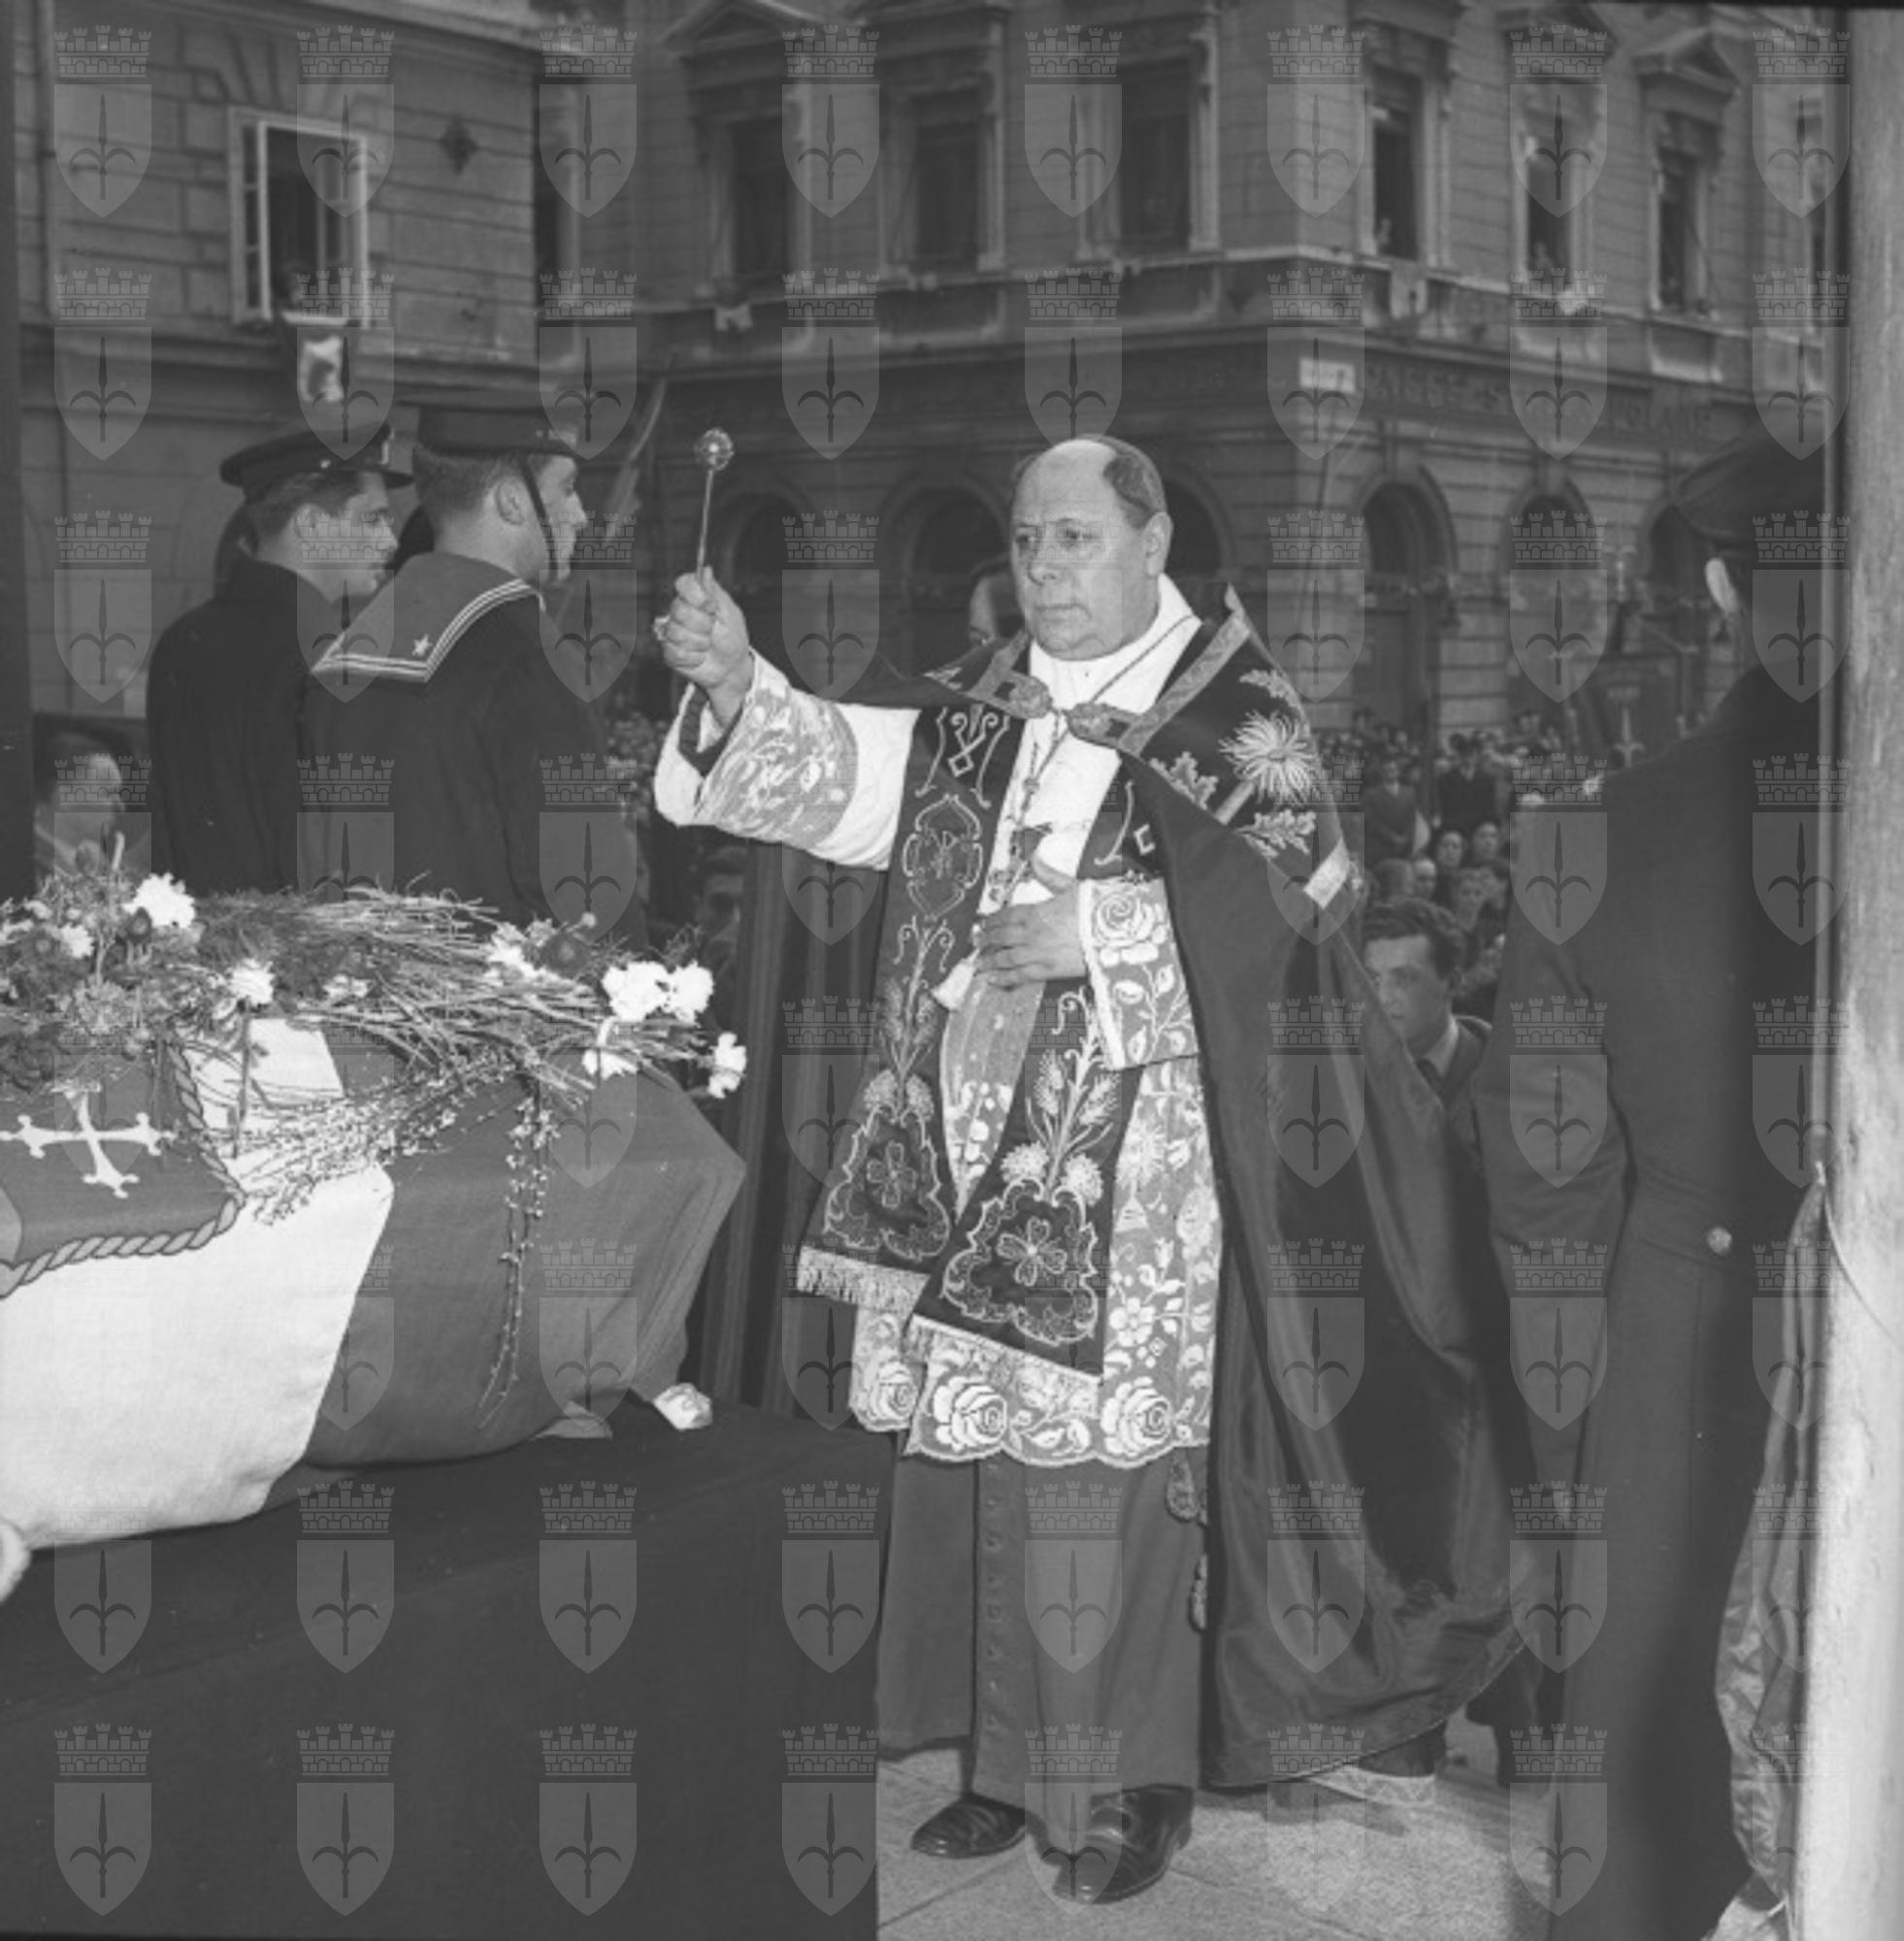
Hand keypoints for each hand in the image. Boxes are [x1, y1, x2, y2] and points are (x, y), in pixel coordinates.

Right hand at [659, 570, 753, 726]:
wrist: (731, 666)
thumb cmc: (732, 637)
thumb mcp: (729, 613)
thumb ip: (715, 593)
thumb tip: (705, 569)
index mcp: (695, 597)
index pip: (683, 583)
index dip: (695, 595)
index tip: (711, 607)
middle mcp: (680, 611)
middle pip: (677, 609)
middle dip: (701, 624)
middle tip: (712, 630)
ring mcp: (672, 631)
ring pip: (675, 632)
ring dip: (698, 643)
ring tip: (707, 645)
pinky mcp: (669, 651)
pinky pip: (673, 652)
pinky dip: (692, 657)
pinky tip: (700, 656)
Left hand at [976, 855, 1085, 987]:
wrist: (1111, 934)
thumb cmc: (1094, 909)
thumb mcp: (1072, 887)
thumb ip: (1050, 875)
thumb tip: (1035, 859)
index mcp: (1035, 911)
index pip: (1006, 916)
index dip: (992, 921)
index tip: (984, 923)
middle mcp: (1031, 933)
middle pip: (1000, 937)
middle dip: (986, 941)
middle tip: (976, 943)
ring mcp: (1037, 953)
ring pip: (1005, 958)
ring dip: (990, 961)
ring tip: (979, 964)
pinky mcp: (1047, 970)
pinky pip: (1019, 975)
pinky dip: (1005, 978)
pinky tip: (994, 980)